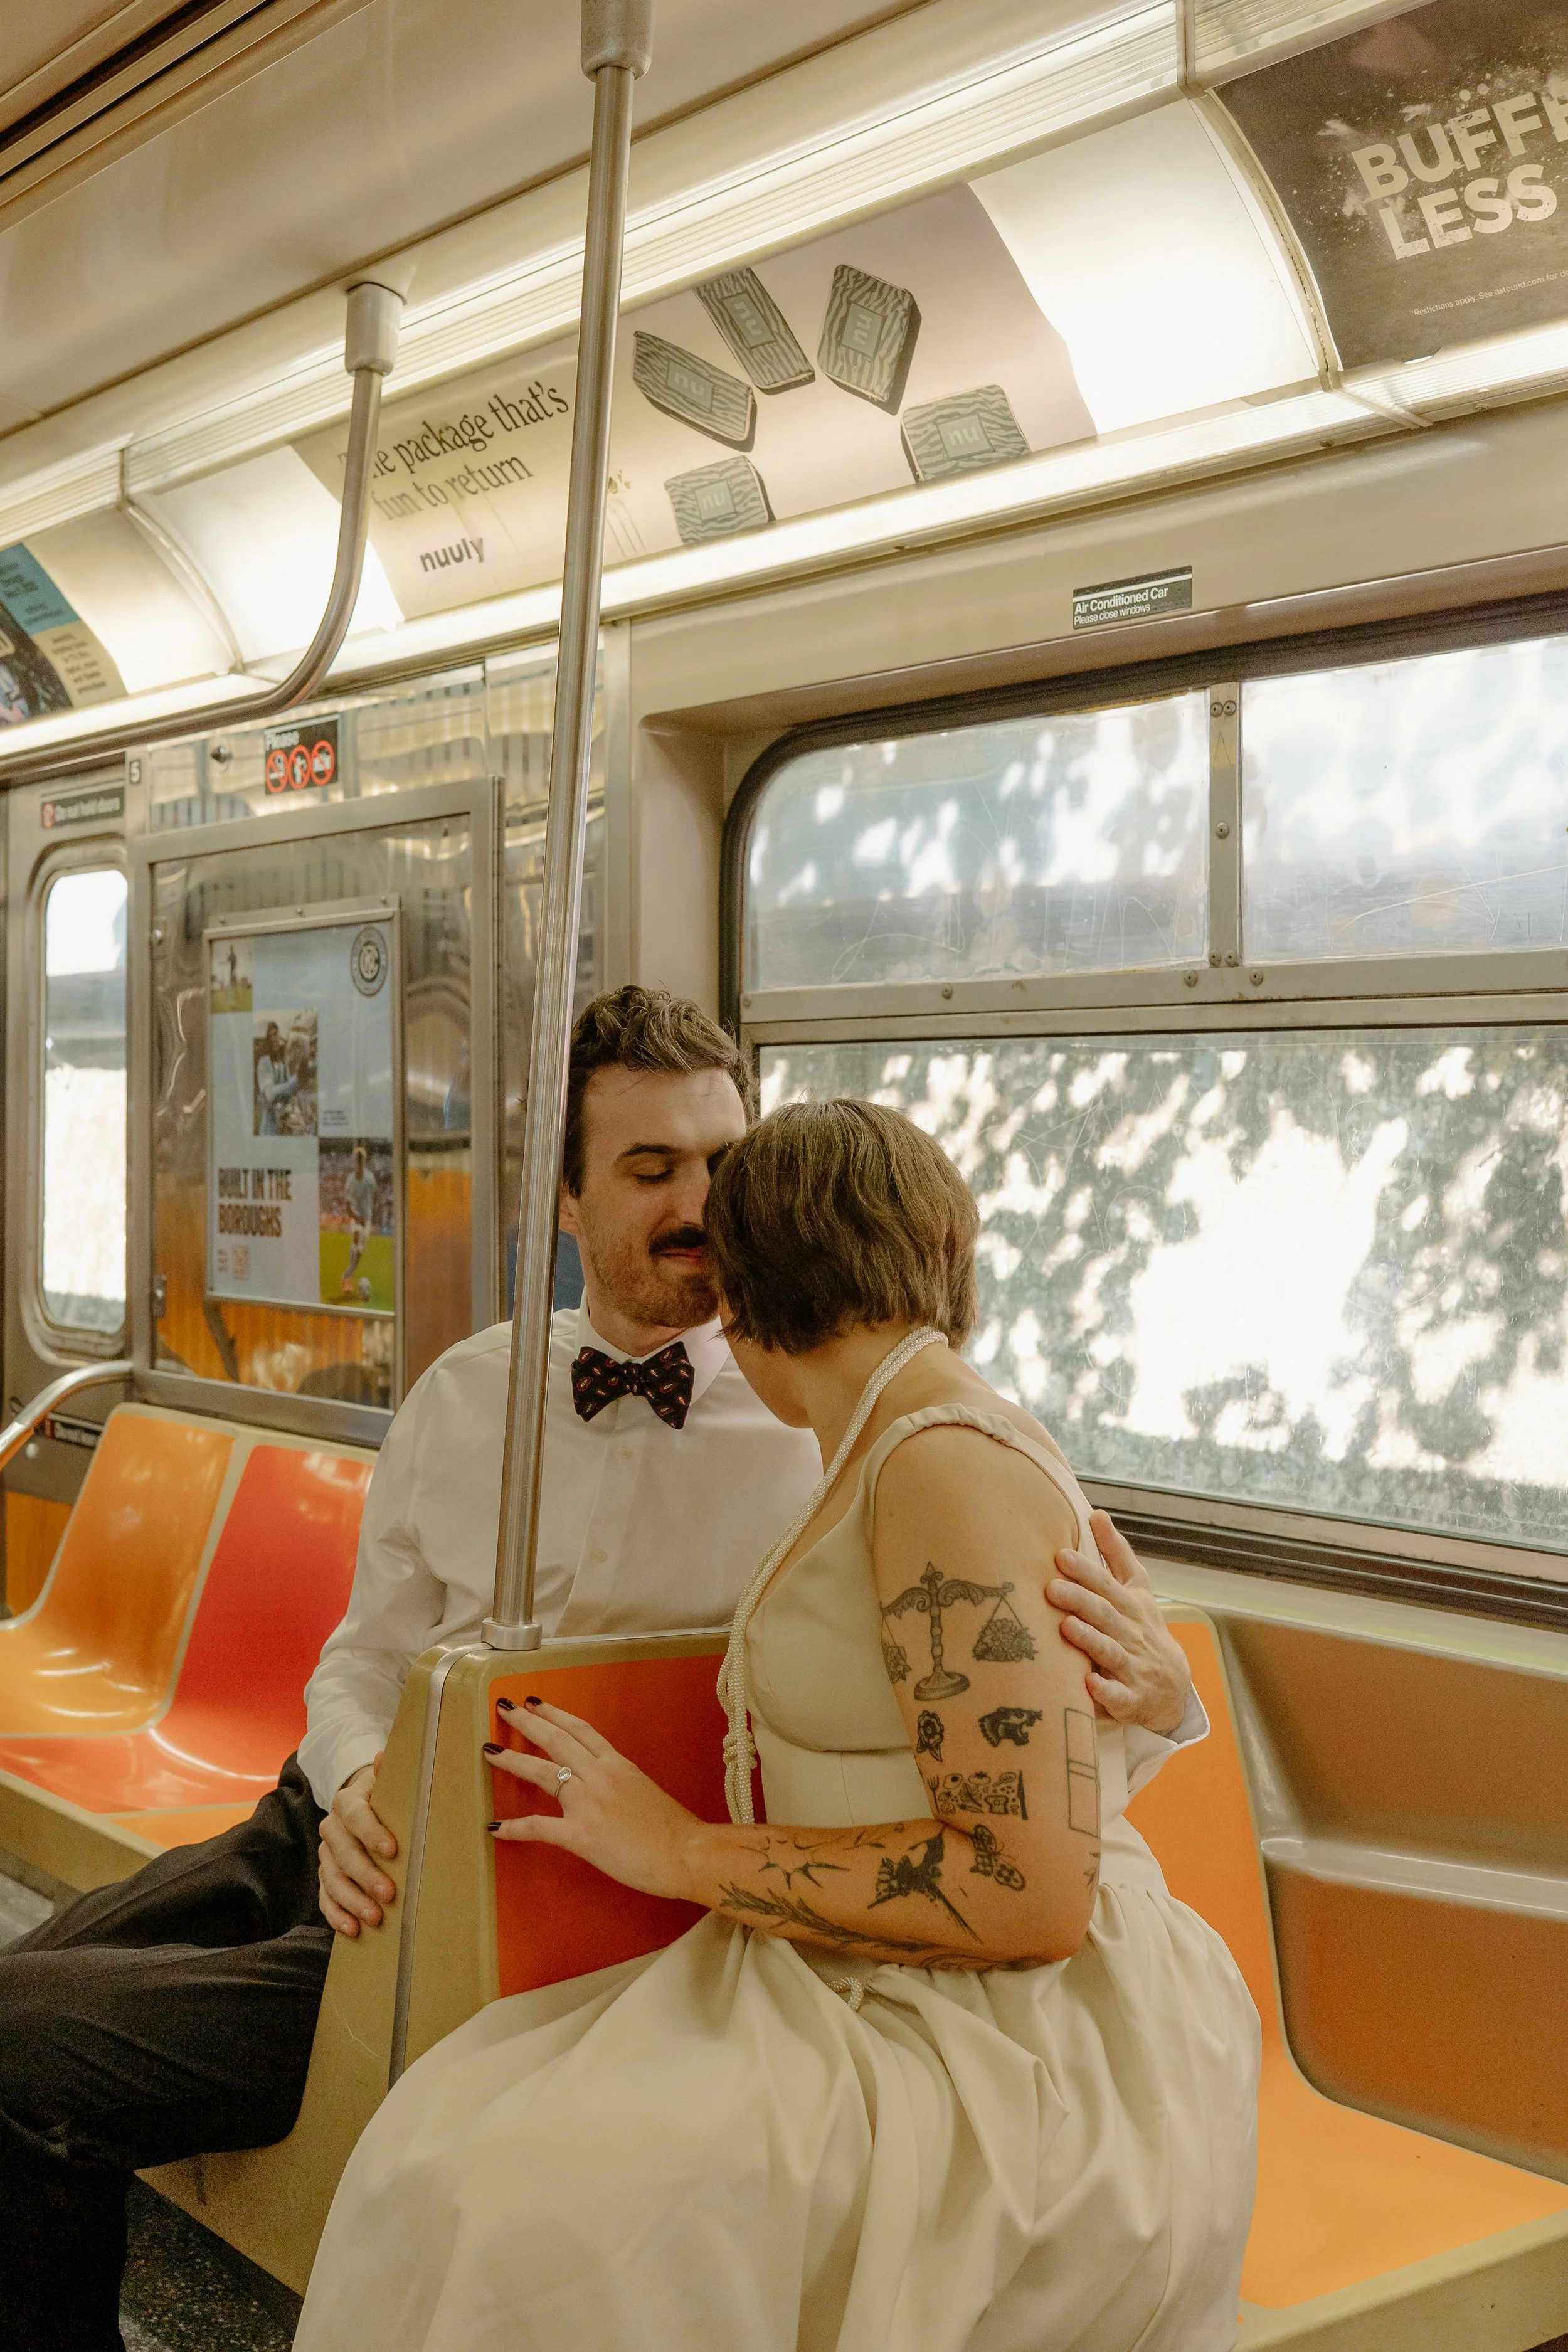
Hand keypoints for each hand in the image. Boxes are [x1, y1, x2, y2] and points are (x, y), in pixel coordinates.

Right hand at [318, 1752, 397, 1936]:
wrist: (362, 1804)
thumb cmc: (385, 1797)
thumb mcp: (390, 1782)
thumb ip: (389, 1773)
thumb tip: (384, 1756)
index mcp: (347, 1801)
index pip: (356, 1816)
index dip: (372, 1833)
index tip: (393, 1850)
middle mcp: (332, 1828)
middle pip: (344, 1854)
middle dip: (366, 1875)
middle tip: (389, 1894)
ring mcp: (326, 1854)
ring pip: (333, 1879)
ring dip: (353, 1901)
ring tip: (374, 1919)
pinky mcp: (325, 1875)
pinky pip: (325, 1897)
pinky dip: (337, 1915)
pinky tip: (352, 1929)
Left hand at [486, 1697, 700, 1900]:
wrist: (686, 1853)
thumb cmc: (674, 1830)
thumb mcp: (646, 1792)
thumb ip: (622, 1784)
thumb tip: (607, 1788)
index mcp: (618, 1765)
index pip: (581, 1730)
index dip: (555, 1714)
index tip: (535, 1703)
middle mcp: (601, 1775)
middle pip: (557, 1740)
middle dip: (527, 1722)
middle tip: (504, 1708)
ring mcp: (589, 1802)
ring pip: (544, 1772)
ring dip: (513, 1760)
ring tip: (490, 1751)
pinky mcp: (582, 1834)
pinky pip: (540, 1827)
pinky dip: (516, 1827)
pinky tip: (496, 1828)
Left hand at [1048, 1512, 1191, 1737]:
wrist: (1172, 1687)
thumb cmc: (1143, 1629)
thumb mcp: (1136, 1589)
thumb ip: (1115, 1553)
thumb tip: (1096, 1513)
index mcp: (1131, 1606)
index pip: (1107, 1586)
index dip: (1086, 1571)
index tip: (1061, 1555)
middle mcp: (1132, 1635)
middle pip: (1105, 1615)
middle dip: (1080, 1601)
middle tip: (1051, 1588)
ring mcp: (1133, 1667)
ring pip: (1110, 1651)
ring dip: (1090, 1639)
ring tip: (1066, 1626)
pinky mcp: (1130, 1699)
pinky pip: (1118, 1696)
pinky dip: (1105, 1691)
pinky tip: (1089, 1683)